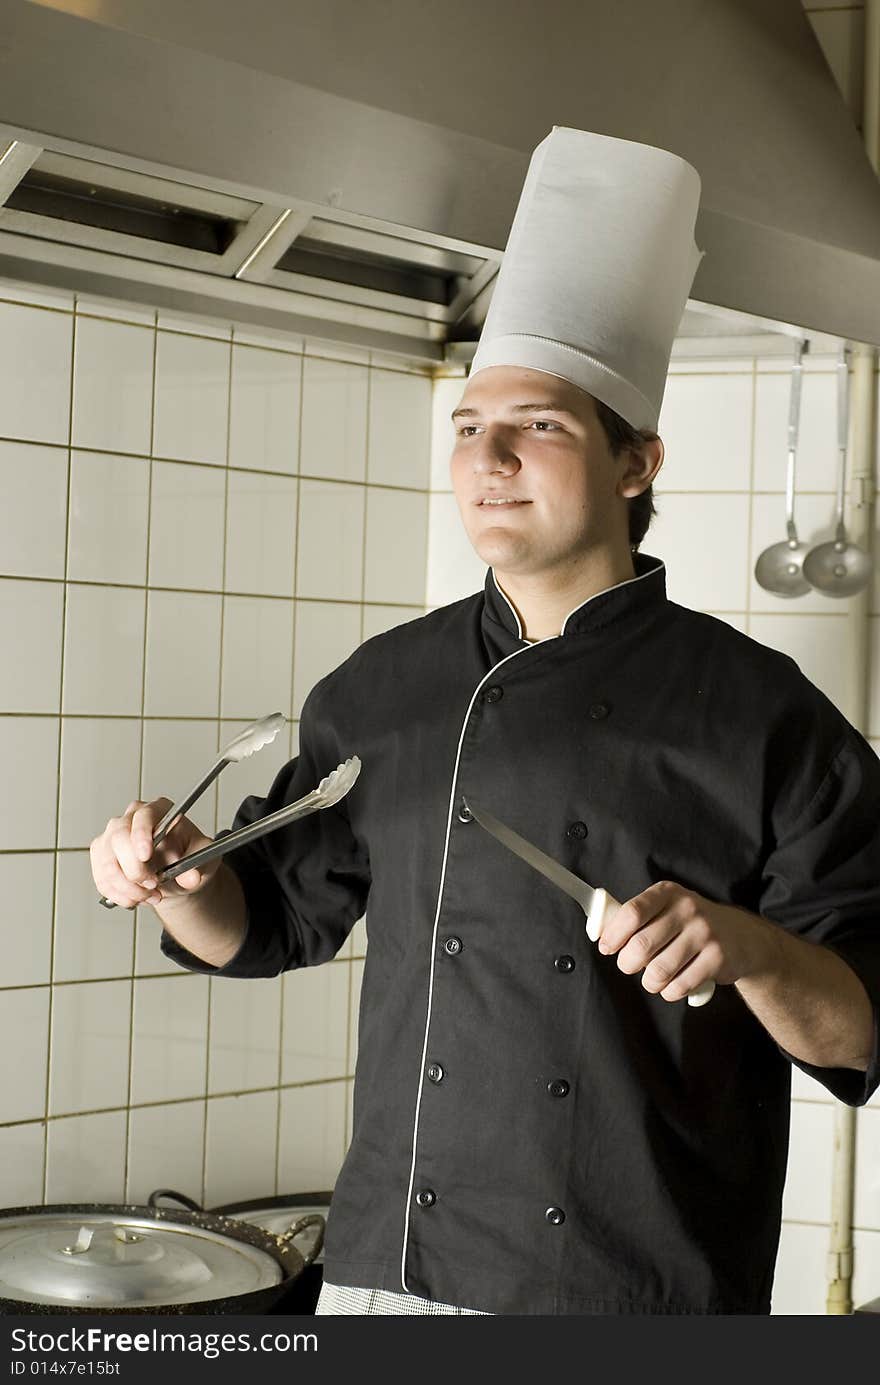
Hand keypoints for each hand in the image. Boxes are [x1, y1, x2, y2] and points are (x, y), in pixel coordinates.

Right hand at [89, 798, 217, 911]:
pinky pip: (102, 879)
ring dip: (128, 887)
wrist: (176, 874)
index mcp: (159, 810)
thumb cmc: (188, 858)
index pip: (144, 815)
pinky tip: (136, 898)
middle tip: (153, 885)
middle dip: (135, 869)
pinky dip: (119, 895)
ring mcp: (112, 836)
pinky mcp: (101, 856)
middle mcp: (131, 818)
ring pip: (108, 863)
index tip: (145, 856)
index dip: (141, 834)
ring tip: (151, 896)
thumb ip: (199, 866)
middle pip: (119, 837)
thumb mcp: (202, 859)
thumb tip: (191, 877)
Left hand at [597, 880, 771, 1003]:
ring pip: (659, 971)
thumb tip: (599, 932)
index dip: (613, 935)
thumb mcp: (665, 908)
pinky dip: (669, 992)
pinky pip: (679, 986)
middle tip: (629, 966)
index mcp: (667, 892)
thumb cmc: (689, 924)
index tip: (606, 948)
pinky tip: (673, 984)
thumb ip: (635, 918)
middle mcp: (687, 908)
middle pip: (641, 945)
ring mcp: (705, 932)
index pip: (631, 912)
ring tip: (653, 978)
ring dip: (649, 982)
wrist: (741, 937)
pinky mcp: (718, 958)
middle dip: (627, 963)